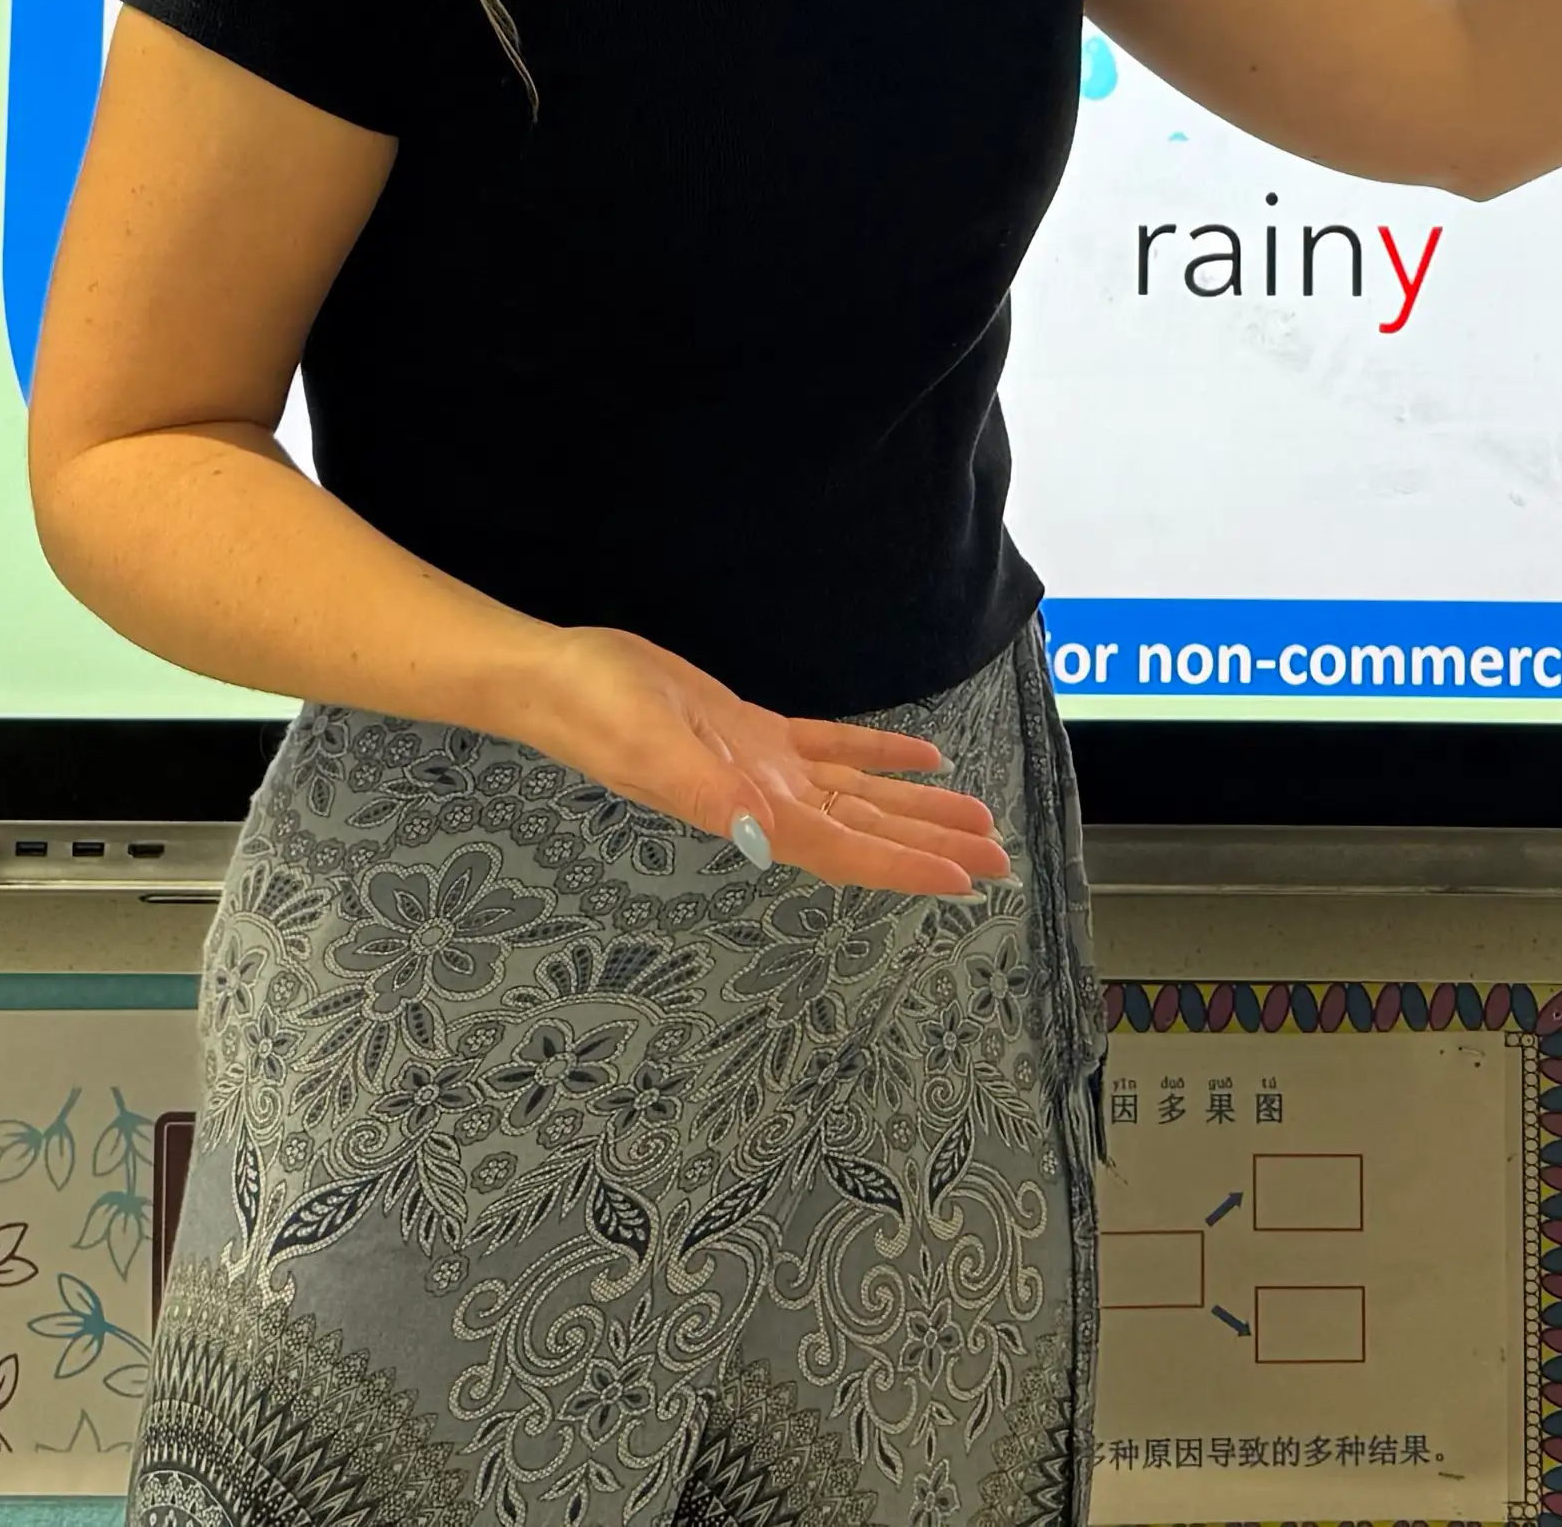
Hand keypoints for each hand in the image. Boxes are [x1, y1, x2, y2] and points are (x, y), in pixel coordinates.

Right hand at [520, 624, 1014, 895]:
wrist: (559, 680)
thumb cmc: (600, 715)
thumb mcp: (657, 754)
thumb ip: (713, 798)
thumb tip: (765, 838)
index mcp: (754, 811)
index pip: (848, 849)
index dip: (906, 867)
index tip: (966, 881)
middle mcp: (769, 799)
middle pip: (869, 830)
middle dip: (935, 845)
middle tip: (1002, 858)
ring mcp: (763, 766)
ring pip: (860, 795)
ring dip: (918, 809)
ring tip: (977, 819)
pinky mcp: (752, 730)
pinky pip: (831, 748)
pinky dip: (879, 756)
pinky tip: (922, 758)